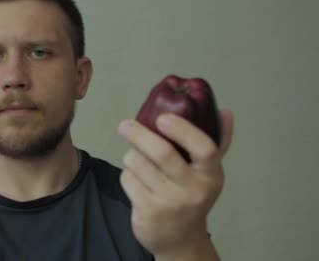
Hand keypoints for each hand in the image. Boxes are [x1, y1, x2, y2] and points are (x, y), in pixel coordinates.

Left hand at [117, 109, 233, 258]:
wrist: (180, 240)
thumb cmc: (192, 196)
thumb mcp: (207, 173)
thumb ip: (217, 142)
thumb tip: (226, 111)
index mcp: (211, 175)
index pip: (205, 149)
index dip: (183, 130)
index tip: (162, 117)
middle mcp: (194, 190)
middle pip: (164, 154)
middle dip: (139, 134)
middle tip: (125, 124)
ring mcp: (170, 203)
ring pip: (139, 164)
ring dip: (131, 156)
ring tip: (135, 158)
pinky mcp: (148, 212)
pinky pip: (129, 180)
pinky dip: (127, 174)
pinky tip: (136, 180)